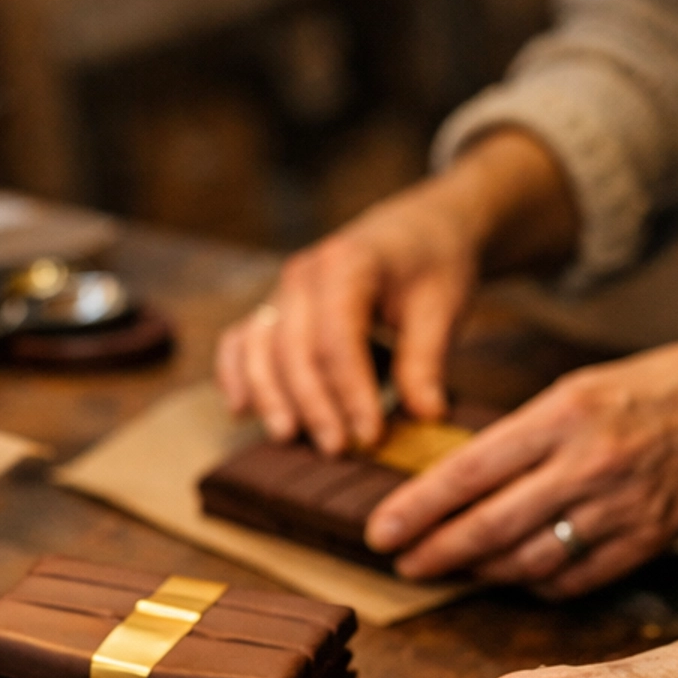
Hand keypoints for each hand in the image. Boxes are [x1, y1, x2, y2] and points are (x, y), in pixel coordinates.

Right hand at [216, 131, 574, 454]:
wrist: (416, 230)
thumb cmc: (431, 266)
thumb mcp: (441, 307)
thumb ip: (426, 361)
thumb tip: (426, 415)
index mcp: (348, 263)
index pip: (338, 337)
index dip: (351, 392)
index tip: (372, 435)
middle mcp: (304, 274)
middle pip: (295, 348)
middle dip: (313, 403)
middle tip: (338, 448)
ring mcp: (282, 290)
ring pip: (261, 349)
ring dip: (271, 396)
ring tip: (289, 437)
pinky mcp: (274, 309)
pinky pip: (241, 342)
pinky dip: (236, 375)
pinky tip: (241, 410)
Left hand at [365, 304, 677, 590]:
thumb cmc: (642, 391)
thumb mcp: (571, 390)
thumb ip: (515, 439)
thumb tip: (449, 489)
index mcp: (563, 415)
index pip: (470, 472)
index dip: (418, 509)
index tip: (381, 532)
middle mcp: (590, 464)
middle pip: (492, 527)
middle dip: (437, 552)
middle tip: (404, 564)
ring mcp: (621, 508)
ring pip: (529, 561)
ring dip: (481, 571)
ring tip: (449, 568)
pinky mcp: (646, 542)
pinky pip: (573, 578)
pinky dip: (534, 583)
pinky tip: (512, 576)